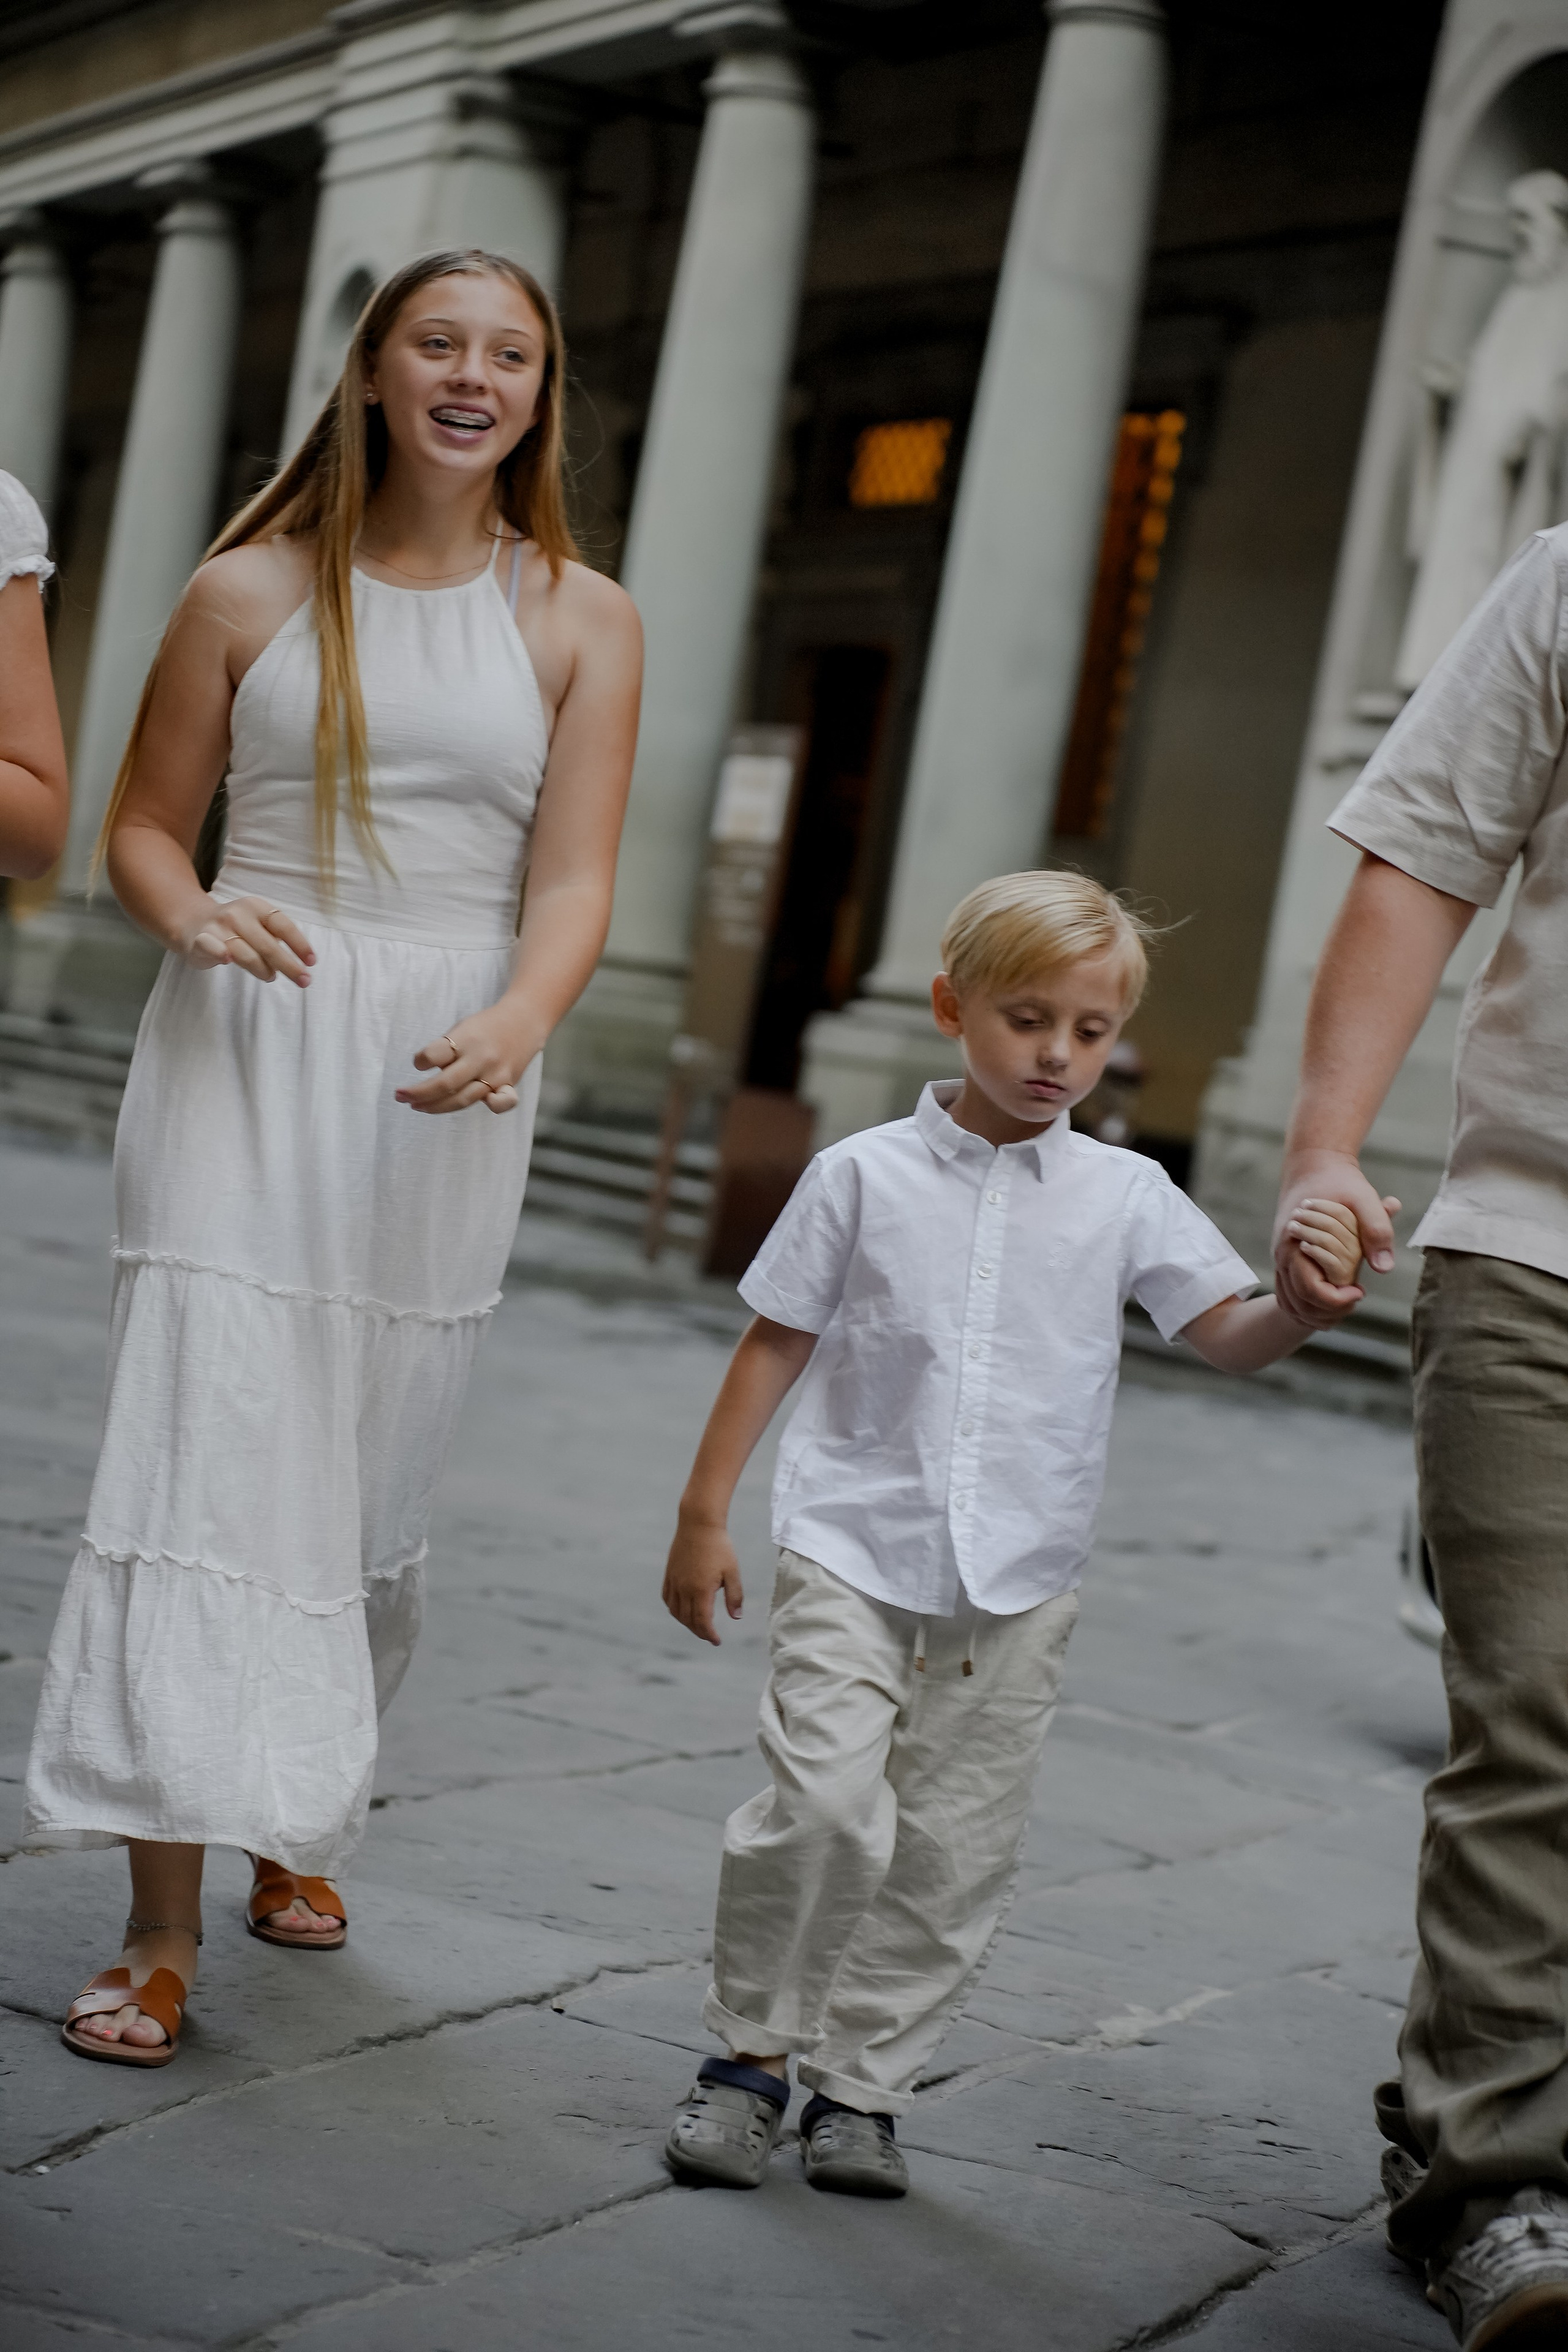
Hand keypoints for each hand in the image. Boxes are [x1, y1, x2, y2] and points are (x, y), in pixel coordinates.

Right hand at [179, 895, 313, 986]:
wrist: (192, 921)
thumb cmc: (234, 928)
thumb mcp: (257, 925)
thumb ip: (274, 938)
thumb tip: (301, 962)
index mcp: (256, 907)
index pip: (283, 925)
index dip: (299, 944)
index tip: (312, 962)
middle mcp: (237, 914)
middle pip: (268, 944)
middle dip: (289, 965)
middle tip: (304, 981)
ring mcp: (218, 927)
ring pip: (246, 953)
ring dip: (263, 970)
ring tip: (271, 976)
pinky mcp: (201, 940)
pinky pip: (211, 946)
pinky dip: (219, 952)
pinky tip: (228, 960)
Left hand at [397, 1006, 533, 1116]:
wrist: (524, 1020)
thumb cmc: (485, 1027)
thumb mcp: (462, 1028)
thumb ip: (446, 1050)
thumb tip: (425, 1076)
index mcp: (466, 1039)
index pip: (434, 1055)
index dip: (421, 1061)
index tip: (418, 1063)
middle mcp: (481, 1058)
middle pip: (445, 1083)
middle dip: (418, 1093)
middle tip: (400, 1096)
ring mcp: (496, 1074)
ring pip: (463, 1099)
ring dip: (436, 1106)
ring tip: (416, 1106)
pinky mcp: (508, 1084)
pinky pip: (501, 1102)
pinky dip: (492, 1106)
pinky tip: (483, 1104)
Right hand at [662, 1518, 743, 1646]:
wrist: (699, 1524)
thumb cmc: (719, 1546)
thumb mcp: (732, 1571)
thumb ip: (734, 1596)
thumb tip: (736, 1617)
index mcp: (701, 1590)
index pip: (702, 1621)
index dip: (709, 1635)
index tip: (717, 1641)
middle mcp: (684, 1589)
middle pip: (688, 1620)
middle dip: (699, 1631)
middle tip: (710, 1636)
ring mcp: (674, 1581)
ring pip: (676, 1612)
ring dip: (686, 1623)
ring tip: (697, 1625)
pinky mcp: (669, 1574)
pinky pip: (667, 1598)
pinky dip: (674, 1609)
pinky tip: (682, 1610)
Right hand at [1273, 1151, 1398, 1328]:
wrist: (1313, 1164)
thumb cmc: (1339, 1182)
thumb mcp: (1364, 1199)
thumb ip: (1376, 1230)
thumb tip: (1384, 1268)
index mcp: (1297, 1243)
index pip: (1310, 1290)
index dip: (1337, 1300)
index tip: (1361, 1290)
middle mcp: (1283, 1255)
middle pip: (1299, 1303)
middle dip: (1329, 1311)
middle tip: (1356, 1296)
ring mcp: (1281, 1258)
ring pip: (1290, 1304)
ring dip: (1317, 1313)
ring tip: (1346, 1302)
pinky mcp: (1286, 1259)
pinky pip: (1289, 1294)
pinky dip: (1308, 1306)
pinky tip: (1332, 1301)